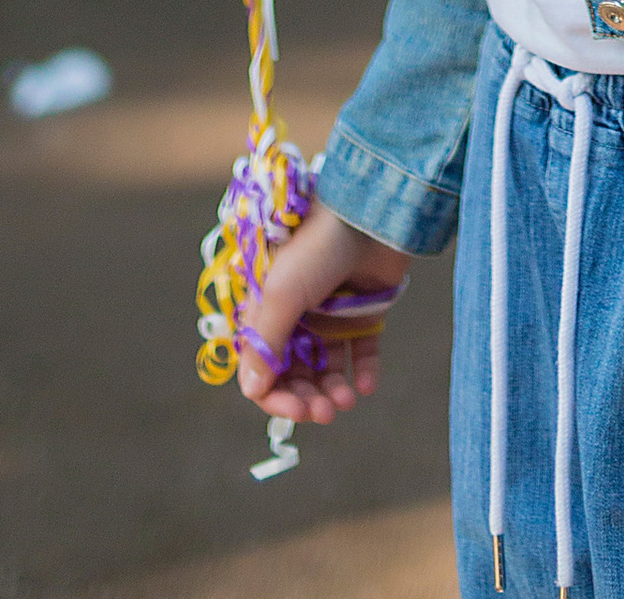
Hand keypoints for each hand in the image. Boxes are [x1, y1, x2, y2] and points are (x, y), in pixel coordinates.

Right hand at [237, 200, 410, 426]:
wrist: (372, 212)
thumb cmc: (318, 246)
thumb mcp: (282, 293)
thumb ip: (266, 344)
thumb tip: (251, 391)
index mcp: (268, 310)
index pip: (261, 368)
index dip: (275, 394)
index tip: (296, 410)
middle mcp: (296, 316)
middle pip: (294, 374)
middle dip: (307, 398)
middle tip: (326, 412)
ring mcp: (331, 314)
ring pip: (327, 369)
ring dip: (333, 391)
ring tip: (346, 400)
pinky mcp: (364, 311)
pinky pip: (361, 351)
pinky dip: (363, 372)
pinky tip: (366, 385)